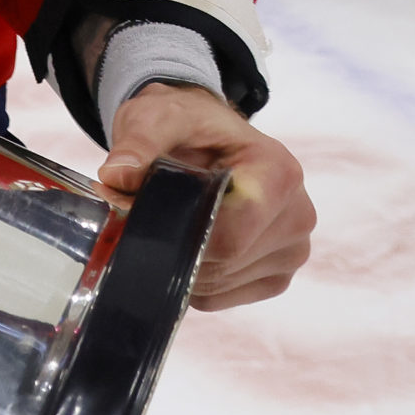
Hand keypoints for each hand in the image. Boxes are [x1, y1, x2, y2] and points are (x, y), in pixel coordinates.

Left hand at [101, 83, 312, 309]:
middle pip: (226, 262)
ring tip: (163, 224)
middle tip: (135, 218)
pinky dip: (191, 279)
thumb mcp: (157, 118)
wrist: (205, 135)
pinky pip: (223, 296)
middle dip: (172, 245)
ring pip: (221, 282)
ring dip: (178, 262)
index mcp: (279, 174)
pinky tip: (181, 245)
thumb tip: (117, 176)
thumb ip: (137, 142)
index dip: (177, 232)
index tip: (135, 212)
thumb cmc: (187, 126)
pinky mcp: (275, 274)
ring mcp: (291, 251)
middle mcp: (297, 216)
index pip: (231, 235)